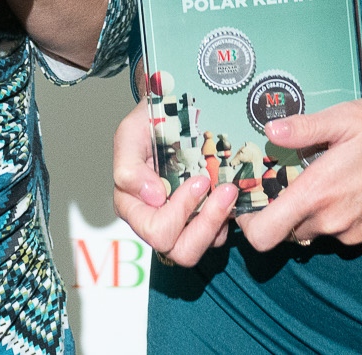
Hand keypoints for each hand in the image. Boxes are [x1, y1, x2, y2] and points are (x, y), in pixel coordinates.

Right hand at [112, 98, 238, 265]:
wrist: (172, 110)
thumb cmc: (148, 122)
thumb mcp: (131, 133)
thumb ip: (129, 166)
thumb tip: (152, 197)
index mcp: (134, 207)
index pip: (156, 231)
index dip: (179, 211)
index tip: (199, 180)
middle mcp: (158, 220)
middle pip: (182, 251)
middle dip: (207, 223)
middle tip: (225, 190)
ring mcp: (184, 222)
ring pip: (205, 246)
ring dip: (221, 219)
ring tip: (231, 191)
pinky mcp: (206, 218)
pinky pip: (220, 234)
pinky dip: (229, 216)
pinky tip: (232, 191)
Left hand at [234, 96, 361, 250]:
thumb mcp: (344, 118)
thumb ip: (302, 129)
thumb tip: (269, 130)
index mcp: (318, 194)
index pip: (263, 235)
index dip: (248, 223)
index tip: (251, 201)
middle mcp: (334, 222)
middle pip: (288, 232)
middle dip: (284, 209)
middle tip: (294, 178)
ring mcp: (356, 235)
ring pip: (318, 232)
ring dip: (315, 212)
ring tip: (331, 177)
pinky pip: (345, 233)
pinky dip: (342, 216)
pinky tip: (358, 187)